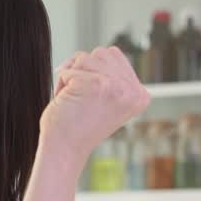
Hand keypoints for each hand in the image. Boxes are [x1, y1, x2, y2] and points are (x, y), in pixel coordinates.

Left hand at [15, 46, 147, 200]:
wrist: (65, 149)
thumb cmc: (80, 125)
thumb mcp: (110, 100)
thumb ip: (116, 79)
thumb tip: (109, 51)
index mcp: (140, 94)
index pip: (114, 55)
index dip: (94, 71)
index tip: (93, 99)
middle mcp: (132, 90)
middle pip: (100, 53)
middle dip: (82, 71)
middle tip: (81, 99)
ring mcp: (115, 86)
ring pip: (84, 57)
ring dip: (71, 77)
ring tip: (74, 100)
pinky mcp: (94, 84)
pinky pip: (67, 70)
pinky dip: (61, 84)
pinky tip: (67, 103)